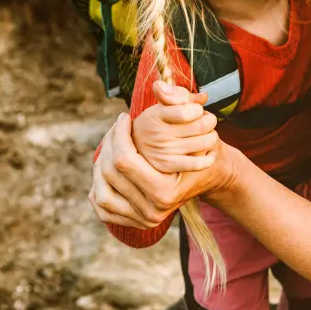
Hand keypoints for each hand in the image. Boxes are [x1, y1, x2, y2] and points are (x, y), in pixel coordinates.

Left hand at [89, 111, 231, 229]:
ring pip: (100, 193)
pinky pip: (102, 209)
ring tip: (110, 146)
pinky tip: (105, 169)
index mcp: (164, 192)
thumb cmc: (204, 148)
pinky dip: (98, 189)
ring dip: (100, 165)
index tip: (124, 118)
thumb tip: (159, 85)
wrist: (212, 177)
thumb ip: (178, 105)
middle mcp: (152, 211)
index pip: (124, 160)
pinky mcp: (134, 223)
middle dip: (109, 144)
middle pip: (110, 174)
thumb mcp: (198, 125)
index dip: (118, 134)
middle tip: (116, 127)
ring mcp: (142, 220)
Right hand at [132, 82, 219, 173]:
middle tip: (206, 121)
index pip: (188, 111)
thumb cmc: (154, 122)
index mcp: (156, 115)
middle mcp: (159, 134)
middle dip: (209, 120)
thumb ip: (180, 96)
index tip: (196, 110)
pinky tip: (209, 152)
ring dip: (212, 136)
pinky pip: (198, 164)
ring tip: (206, 134)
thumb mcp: (161, 105)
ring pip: (205, 142)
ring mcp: (164, 151)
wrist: (135, 146)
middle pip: (201, 126)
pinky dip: (209, 157)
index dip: (198, 109)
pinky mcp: (169, 165)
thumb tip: (203, 97)